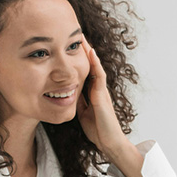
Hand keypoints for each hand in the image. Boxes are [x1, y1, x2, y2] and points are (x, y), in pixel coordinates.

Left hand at [77, 39, 128, 156]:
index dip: (77, 59)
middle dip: (83, 51)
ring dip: (89, 52)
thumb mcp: (82, 112)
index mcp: (92, 93)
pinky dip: (95, 63)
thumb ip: (78, 102)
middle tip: (75, 34)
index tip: (69, 46)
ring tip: (82, 37)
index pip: (84, 71)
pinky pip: (99, 76)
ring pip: (95, 66)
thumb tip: (66, 93)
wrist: (110, 142)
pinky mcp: (103, 95)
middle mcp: (98, 88)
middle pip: (90, 65)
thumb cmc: (98, 130)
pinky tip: (91, 52)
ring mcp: (102, 91)